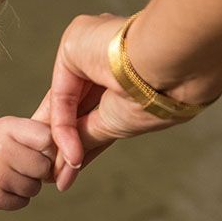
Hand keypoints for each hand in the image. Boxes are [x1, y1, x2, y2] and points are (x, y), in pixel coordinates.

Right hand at [0, 116, 56, 210]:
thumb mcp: (8, 130)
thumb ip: (38, 135)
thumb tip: (72, 157)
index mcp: (6, 128)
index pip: (48, 138)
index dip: (49, 148)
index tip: (40, 150)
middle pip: (44, 167)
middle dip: (38, 170)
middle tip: (21, 165)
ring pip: (34, 187)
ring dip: (28, 185)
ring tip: (8, 175)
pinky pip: (23, 202)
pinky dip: (16, 198)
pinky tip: (1, 187)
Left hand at [32, 13, 185, 191]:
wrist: (169, 64)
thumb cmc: (155, 96)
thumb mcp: (116, 125)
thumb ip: (86, 139)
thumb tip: (64, 165)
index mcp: (128, 74)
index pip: (94, 114)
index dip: (80, 146)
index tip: (66, 176)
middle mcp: (106, 58)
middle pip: (75, 109)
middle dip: (63, 146)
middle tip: (52, 177)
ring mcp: (89, 47)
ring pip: (64, 104)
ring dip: (57, 142)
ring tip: (54, 174)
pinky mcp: (74, 42)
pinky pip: (61, 94)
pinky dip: (60, 128)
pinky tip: (66, 156)